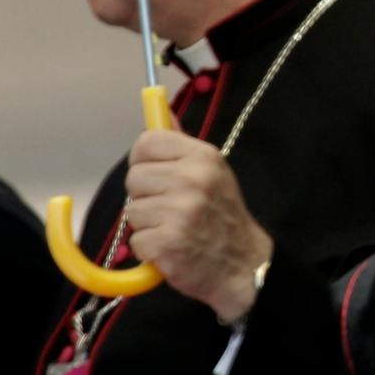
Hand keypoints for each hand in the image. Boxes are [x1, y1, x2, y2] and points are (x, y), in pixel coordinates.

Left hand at [121, 129, 273, 322]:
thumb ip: (180, 143)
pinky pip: (136, 240)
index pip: (146, 142)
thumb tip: (159, 111)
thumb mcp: (211, 171)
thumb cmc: (221, 215)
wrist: (242, 263)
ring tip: (174, 228)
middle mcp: (193, 178)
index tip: (157, 174)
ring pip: (132, 211)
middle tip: (171, 207)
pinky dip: (150, 249)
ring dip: (148, 225)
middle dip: (146, 196)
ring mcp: (181, 211)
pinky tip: (172, 247)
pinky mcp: (169, 242)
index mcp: (203, 156)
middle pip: (133, 178)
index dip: (144, 160)